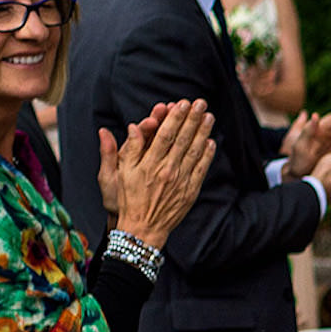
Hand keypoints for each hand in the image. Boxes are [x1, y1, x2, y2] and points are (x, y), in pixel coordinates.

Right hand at [105, 99, 214, 245]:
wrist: (143, 228)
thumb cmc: (128, 199)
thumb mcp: (119, 174)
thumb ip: (127, 149)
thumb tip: (133, 127)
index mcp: (149, 164)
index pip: (164, 135)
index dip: (175, 117)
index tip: (182, 103)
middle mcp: (167, 170)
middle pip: (183, 139)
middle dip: (192, 119)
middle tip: (200, 102)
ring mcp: (181, 181)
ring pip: (194, 152)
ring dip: (203, 132)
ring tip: (209, 116)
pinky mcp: (190, 191)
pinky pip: (201, 170)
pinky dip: (207, 155)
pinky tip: (211, 142)